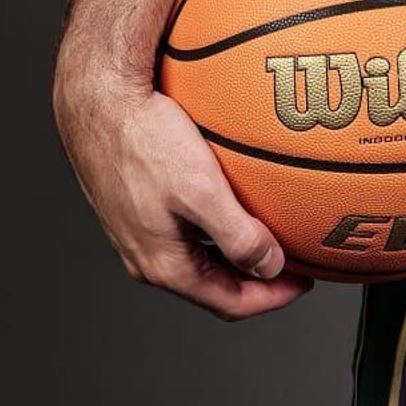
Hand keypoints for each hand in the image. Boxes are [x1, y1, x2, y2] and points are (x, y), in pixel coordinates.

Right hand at [53, 63, 312, 320]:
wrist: (98, 102)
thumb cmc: (145, 141)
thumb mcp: (202, 191)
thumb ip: (238, 236)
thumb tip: (271, 267)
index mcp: (164, 265)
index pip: (230, 303)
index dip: (273, 298)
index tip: (306, 281)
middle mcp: (148, 256)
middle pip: (215, 284)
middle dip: (257, 278)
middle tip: (295, 260)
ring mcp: (140, 231)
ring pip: (200, 255)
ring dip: (237, 250)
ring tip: (271, 231)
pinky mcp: (138, 203)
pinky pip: (186, 226)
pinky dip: (217, 224)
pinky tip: (233, 196)